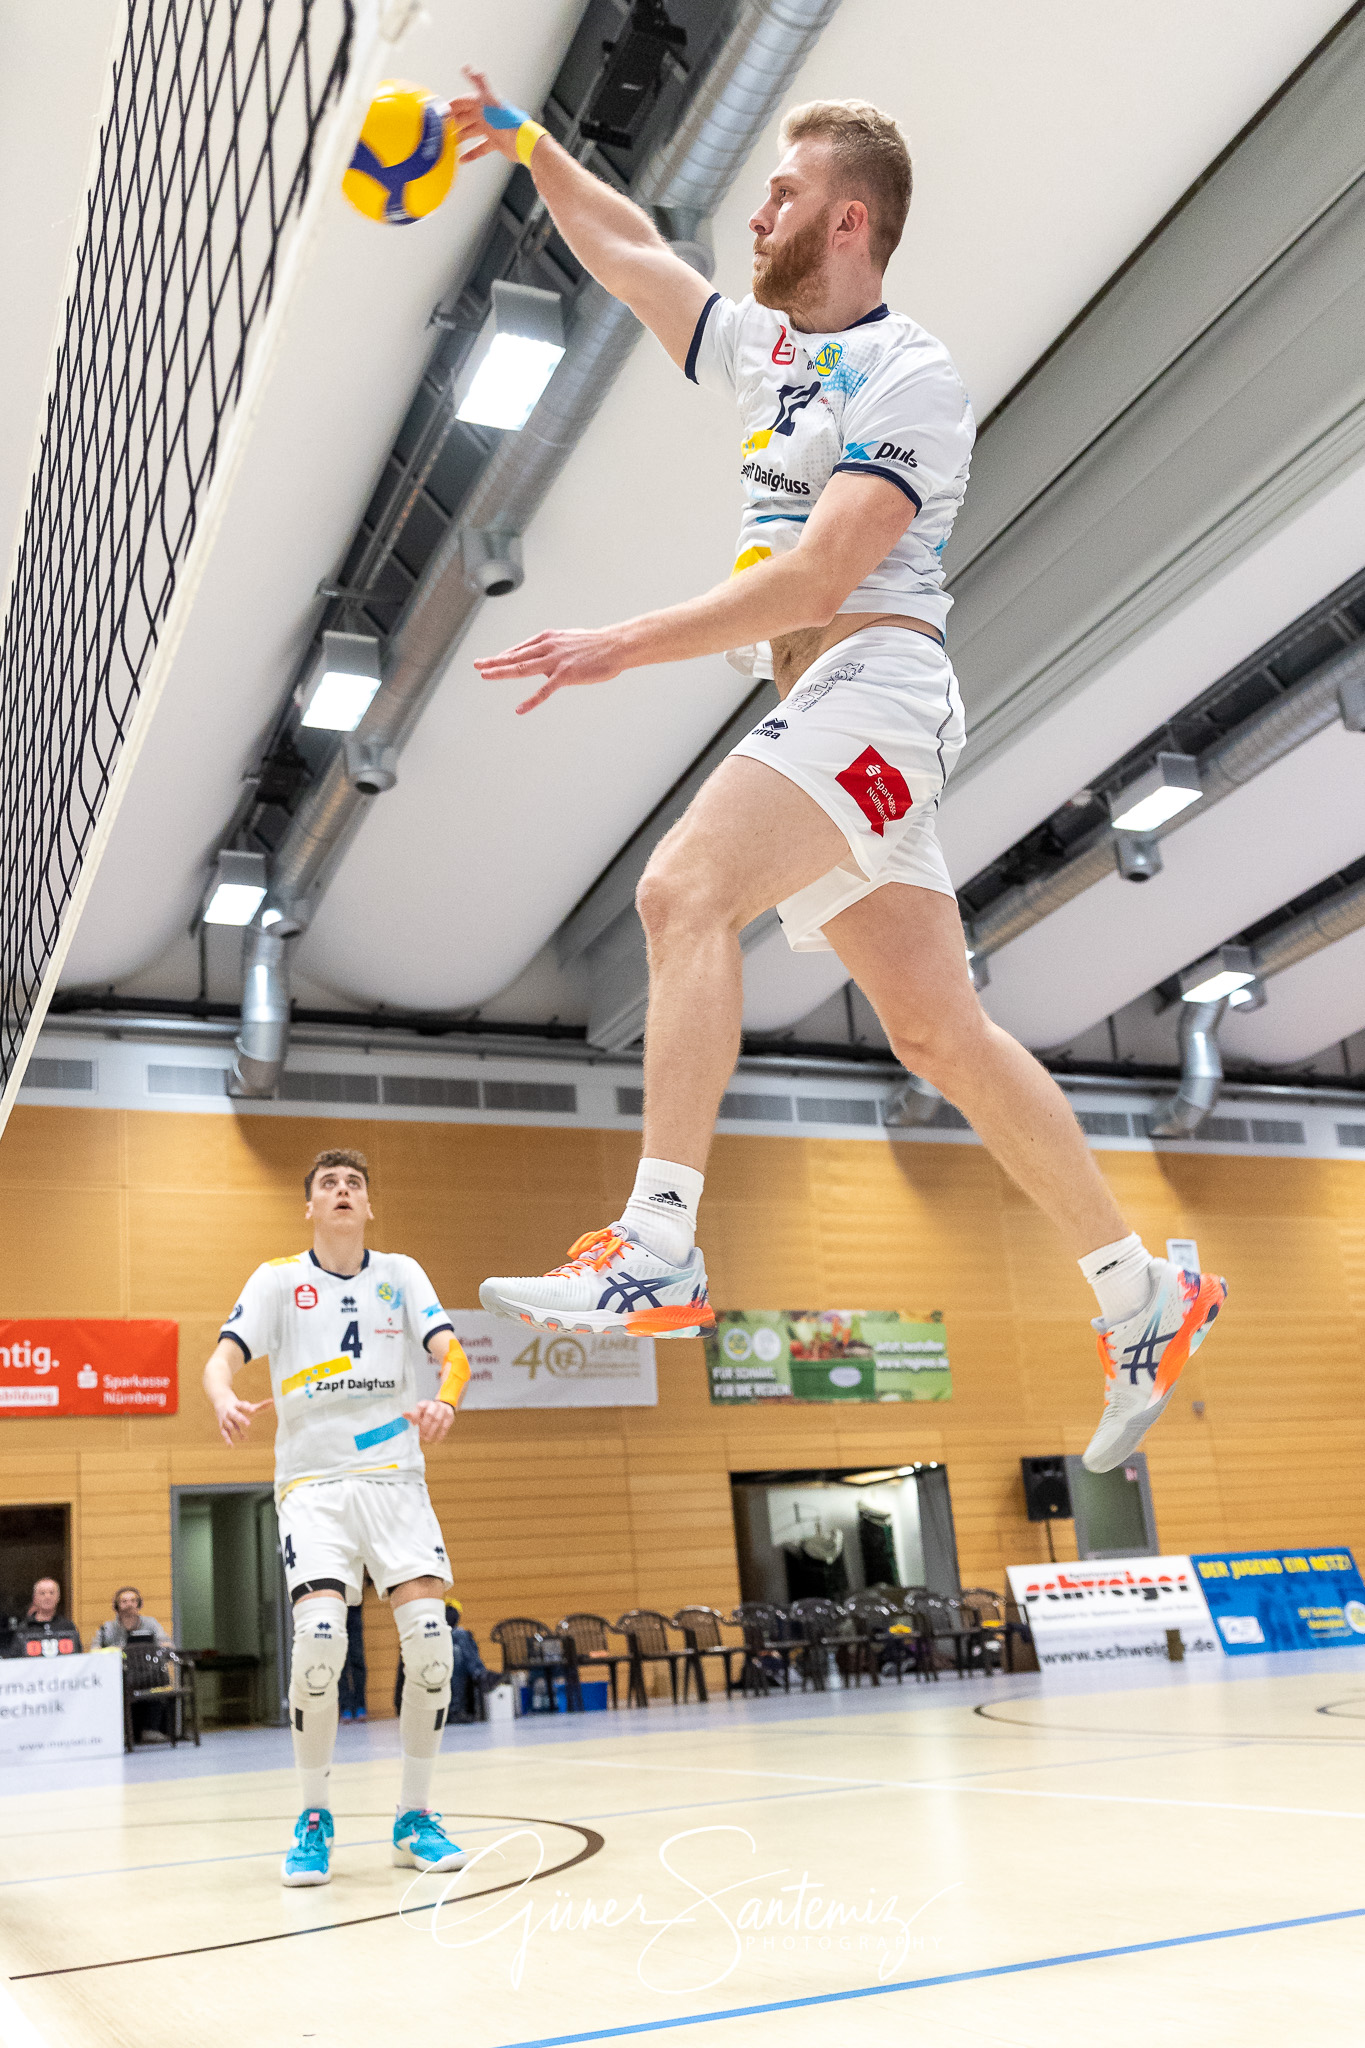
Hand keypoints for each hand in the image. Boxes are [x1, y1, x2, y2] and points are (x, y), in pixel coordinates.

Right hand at [214, 1394, 271, 1447]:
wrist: (221, 1402)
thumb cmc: (238, 1405)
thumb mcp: (248, 1404)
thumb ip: (261, 1405)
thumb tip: (274, 1402)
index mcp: (237, 1405)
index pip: (242, 1405)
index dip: (247, 1407)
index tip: (253, 1410)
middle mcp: (230, 1412)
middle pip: (235, 1415)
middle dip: (241, 1419)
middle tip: (249, 1424)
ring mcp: (225, 1419)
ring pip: (231, 1426)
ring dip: (237, 1432)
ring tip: (245, 1439)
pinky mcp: (222, 1426)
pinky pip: (224, 1433)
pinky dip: (227, 1439)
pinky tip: (231, 1446)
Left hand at [404, 1400, 455, 1445]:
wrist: (443, 1406)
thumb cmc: (428, 1412)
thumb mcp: (420, 1412)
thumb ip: (412, 1415)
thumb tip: (403, 1415)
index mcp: (425, 1403)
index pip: (420, 1406)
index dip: (416, 1415)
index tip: (413, 1424)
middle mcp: (434, 1405)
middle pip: (430, 1414)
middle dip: (425, 1426)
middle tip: (421, 1435)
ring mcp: (443, 1410)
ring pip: (438, 1421)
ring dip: (432, 1431)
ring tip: (427, 1439)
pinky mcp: (450, 1416)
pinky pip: (445, 1426)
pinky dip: (440, 1434)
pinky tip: (436, 1440)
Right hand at [449, 67, 521, 165]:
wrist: (521, 140)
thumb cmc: (505, 119)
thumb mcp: (488, 98)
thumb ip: (479, 82)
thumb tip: (467, 67)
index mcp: (483, 103)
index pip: (463, 102)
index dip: (452, 106)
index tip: (441, 111)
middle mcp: (486, 115)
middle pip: (466, 117)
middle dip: (454, 122)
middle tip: (442, 129)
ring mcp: (491, 129)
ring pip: (471, 132)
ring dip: (460, 136)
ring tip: (449, 143)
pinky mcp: (496, 142)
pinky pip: (480, 148)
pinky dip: (471, 153)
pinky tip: (462, 159)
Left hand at [472, 627, 629, 712]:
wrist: (615, 645)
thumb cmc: (596, 645)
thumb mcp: (569, 641)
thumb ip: (554, 651)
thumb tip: (545, 666)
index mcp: (548, 638)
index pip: (519, 648)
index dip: (503, 655)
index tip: (490, 661)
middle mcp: (548, 647)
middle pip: (514, 656)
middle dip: (493, 661)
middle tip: (477, 665)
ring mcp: (555, 661)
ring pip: (522, 668)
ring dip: (501, 672)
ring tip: (485, 676)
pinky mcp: (566, 675)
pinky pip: (544, 691)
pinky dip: (531, 700)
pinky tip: (519, 709)